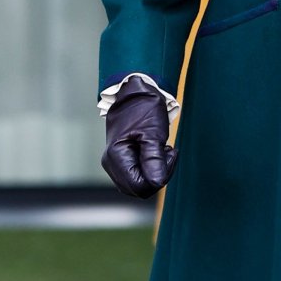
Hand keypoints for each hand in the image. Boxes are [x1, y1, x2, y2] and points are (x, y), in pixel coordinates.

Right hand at [101, 79, 177, 199]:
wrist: (135, 92)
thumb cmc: (144, 109)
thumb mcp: (153, 133)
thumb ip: (154, 160)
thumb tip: (157, 183)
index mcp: (116, 157)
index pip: (139, 186)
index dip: (158, 178)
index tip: (169, 154)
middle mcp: (111, 163)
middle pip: (138, 188)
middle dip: (157, 176)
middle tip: (168, 152)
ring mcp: (114, 163)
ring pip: (138, 184)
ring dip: (155, 172)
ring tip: (162, 150)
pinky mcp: (121, 161)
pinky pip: (137, 175)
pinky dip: (150, 169)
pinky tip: (156, 152)